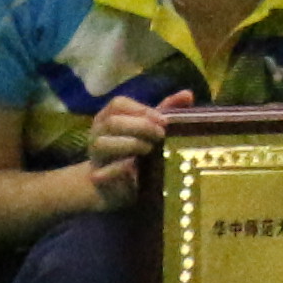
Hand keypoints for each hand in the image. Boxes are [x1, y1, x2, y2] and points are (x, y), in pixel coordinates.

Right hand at [83, 90, 169, 208]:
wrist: (114, 187)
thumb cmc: (132, 152)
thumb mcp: (147, 130)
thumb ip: (164, 112)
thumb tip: (188, 94)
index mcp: (108, 117)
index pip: (118, 104)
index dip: (142, 109)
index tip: (163, 120)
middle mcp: (97, 133)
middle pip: (112, 122)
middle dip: (139, 126)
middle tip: (160, 135)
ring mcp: (94, 156)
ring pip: (102, 144)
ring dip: (130, 144)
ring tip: (149, 149)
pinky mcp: (96, 178)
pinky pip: (102, 172)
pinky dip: (119, 168)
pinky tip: (135, 167)